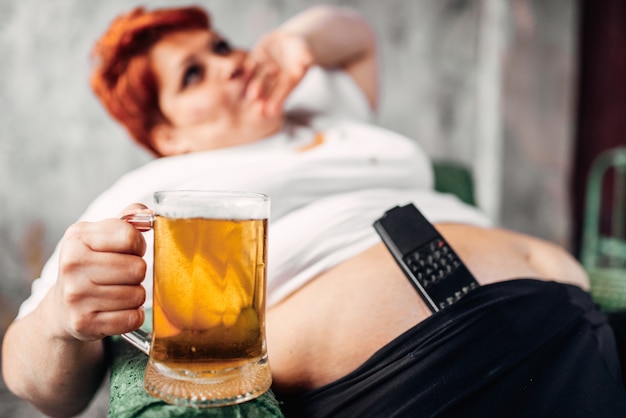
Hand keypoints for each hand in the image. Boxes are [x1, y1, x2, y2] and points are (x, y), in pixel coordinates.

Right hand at [52, 204, 148, 341]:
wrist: (63, 308)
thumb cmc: (91, 265)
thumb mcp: (101, 236)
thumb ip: (128, 219)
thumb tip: (148, 213)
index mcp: (77, 237)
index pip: (130, 237)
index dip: (138, 245)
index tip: (130, 250)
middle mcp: (71, 265)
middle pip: (138, 268)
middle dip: (137, 272)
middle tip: (123, 275)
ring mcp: (75, 296)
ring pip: (138, 295)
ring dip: (135, 295)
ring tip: (118, 292)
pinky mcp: (84, 323)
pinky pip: (132, 319)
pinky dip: (132, 316)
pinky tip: (118, 310)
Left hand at [245, 30, 313, 115]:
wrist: (290, 39)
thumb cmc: (301, 48)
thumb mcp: (304, 51)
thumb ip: (304, 56)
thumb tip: (307, 59)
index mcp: (290, 78)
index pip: (284, 89)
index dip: (278, 99)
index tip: (271, 111)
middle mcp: (276, 77)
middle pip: (271, 88)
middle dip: (265, 98)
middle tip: (259, 110)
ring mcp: (265, 68)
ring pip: (259, 78)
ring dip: (255, 87)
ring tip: (250, 95)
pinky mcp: (256, 59)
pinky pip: (250, 64)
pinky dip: (245, 70)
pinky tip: (240, 76)